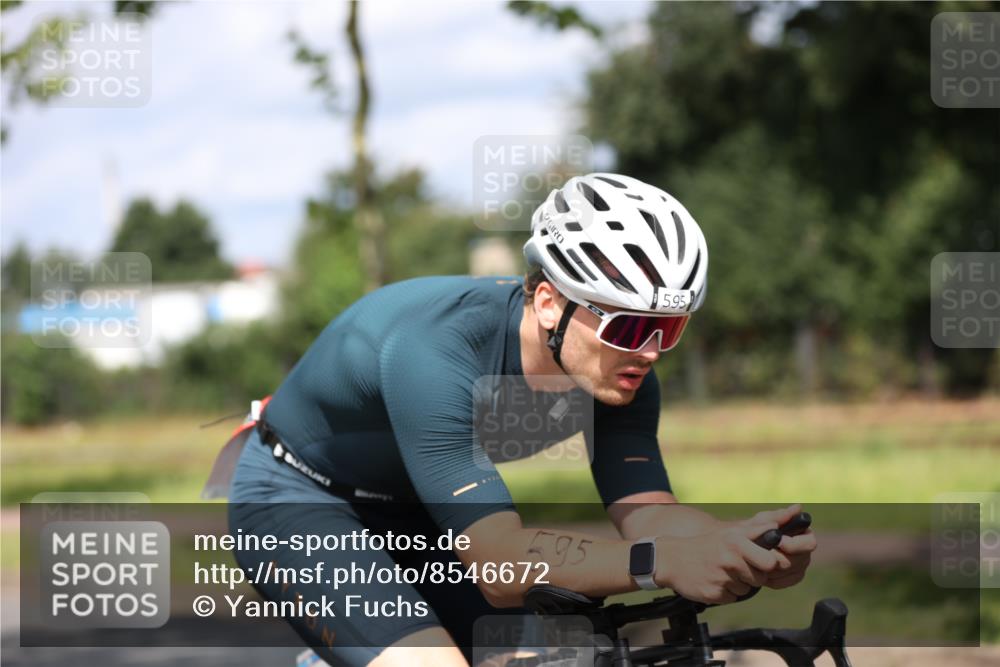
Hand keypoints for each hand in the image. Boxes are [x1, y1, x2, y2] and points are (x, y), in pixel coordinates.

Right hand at [654, 520, 789, 603]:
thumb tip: (778, 527)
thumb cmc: (706, 545)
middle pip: (761, 578)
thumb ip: (754, 530)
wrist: (672, 559)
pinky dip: (726, 592)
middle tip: (740, 568)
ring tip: (721, 571)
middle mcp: (729, 559)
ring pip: (747, 589)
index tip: (761, 561)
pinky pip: (732, 598)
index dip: (768, 564)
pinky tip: (713, 580)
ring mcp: (721, 578)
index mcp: (736, 542)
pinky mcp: (713, 594)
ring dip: (738, 584)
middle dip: (755, 576)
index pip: (771, 561)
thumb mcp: (728, 533)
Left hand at [740, 504, 815, 589]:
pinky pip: (784, 582)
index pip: (810, 544)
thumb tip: (798, 508)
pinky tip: (760, 570)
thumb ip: (778, 516)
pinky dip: (771, 577)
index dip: (794, 545)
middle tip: (762, 553)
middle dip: (779, 558)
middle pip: (800, 561)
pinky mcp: (791, 577)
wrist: (742, 548)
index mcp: (803, 533)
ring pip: (791, 573)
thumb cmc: (754, 530)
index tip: (779, 542)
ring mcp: (800, 565)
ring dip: (773, 568)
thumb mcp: (762, 521)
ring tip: (757, 559)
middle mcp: (805, 550)